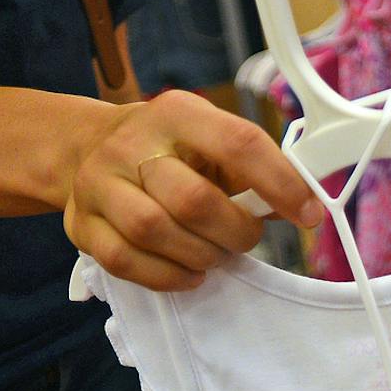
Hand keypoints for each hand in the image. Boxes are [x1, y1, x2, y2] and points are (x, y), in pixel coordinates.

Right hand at [64, 91, 325, 291]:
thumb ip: (255, 171)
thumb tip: (305, 205)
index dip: (281, 183)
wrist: (90, 148)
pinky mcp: (81, 224)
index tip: (309, 214)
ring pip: (154, 231)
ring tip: (215, 254)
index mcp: (177, 114)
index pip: (238, 143)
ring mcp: (99, 183)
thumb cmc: (170, 152)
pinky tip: (189, 272)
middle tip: (245, 238)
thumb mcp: (212, 142)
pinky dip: (168, 276)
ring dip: (201, 255)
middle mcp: (132, 143)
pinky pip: (126, 261)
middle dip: (234, 232)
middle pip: (193, 200)